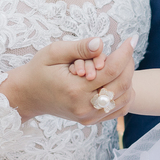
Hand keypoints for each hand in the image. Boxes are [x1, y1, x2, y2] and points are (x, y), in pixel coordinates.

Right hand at [2, 35, 135, 124]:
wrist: (28, 96)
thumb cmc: (39, 70)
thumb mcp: (54, 52)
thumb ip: (79, 47)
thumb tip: (101, 43)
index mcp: (75, 89)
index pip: (112, 70)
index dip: (125, 53)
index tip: (131, 39)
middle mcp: (84, 107)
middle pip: (122, 85)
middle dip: (128, 63)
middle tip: (126, 48)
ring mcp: (88, 117)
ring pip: (124, 99)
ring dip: (127, 78)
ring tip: (120, 63)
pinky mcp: (90, 121)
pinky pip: (118, 110)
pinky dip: (124, 94)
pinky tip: (117, 79)